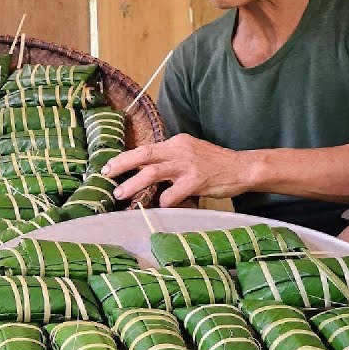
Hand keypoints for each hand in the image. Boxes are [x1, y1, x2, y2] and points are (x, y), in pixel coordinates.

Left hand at [102, 134, 252, 206]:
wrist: (242, 167)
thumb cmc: (214, 165)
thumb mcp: (189, 154)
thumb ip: (169, 160)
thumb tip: (144, 171)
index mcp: (176, 143)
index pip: (145, 148)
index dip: (125, 157)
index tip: (109, 166)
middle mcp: (179, 150)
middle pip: (143, 155)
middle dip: (121, 165)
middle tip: (106, 175)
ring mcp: (188, 165)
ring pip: (152, 172)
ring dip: (133, 184)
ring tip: (120, 194)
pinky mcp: (197, 180)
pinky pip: (173, 193)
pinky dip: (163, 201)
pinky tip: (161, 206)